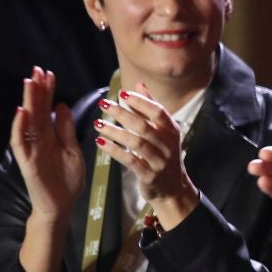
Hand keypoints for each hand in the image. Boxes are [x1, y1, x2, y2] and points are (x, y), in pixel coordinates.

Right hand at [9, 67, 81, 224]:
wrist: (61, 206)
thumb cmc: (66, 180)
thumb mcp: (72, 150)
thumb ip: (66, 130)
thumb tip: (63, 105)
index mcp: (51, 135)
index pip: (48, 109)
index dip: (48, 92)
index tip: (49, 73)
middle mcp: (39, 139)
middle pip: (36, 111)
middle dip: (37, 91)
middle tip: (37, 70)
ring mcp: (32, 149)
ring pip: (27, 122)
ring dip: (27, 102)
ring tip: (29, 83)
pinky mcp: (27, 162)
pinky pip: (20, 142)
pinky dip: (19, 127)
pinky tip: (21, 112)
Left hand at [93, 85, 199, 227]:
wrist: (173, 188)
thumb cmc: (163, 154)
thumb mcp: (162, 130)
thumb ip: (150, 107)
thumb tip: (139, 83)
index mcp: (172, 130)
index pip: (158, 112)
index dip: (141, 101)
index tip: (122, 93)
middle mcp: (168, 144)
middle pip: (144, 126)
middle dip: (123, 114)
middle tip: (104, 105)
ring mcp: (160, 161)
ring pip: (136, 143)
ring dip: (115, 132)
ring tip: (98, 124)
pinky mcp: (150, 175)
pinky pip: (130, 161)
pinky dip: (115, 151)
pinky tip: (101, 143)